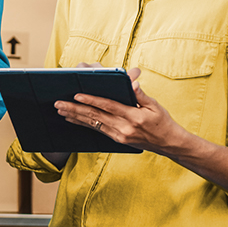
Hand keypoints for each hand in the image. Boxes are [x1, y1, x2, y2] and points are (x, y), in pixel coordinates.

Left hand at [55, 67, 184, 154]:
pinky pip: (97, 130)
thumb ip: (141, 94)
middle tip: (59, 103)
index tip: (77, 95)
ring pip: (93, 124)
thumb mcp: (155, 105)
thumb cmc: (163, 121)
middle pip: (96, 116)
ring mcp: (119, 135)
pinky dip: (83, 124)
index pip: (108, 106)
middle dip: (75, 109)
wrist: (168, 144)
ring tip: (61, 110)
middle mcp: (124, 128)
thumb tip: (133, 82)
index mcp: (134, 117)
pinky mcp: (117, 140)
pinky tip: (73, 120)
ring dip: (75, 117)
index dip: (92, 100)